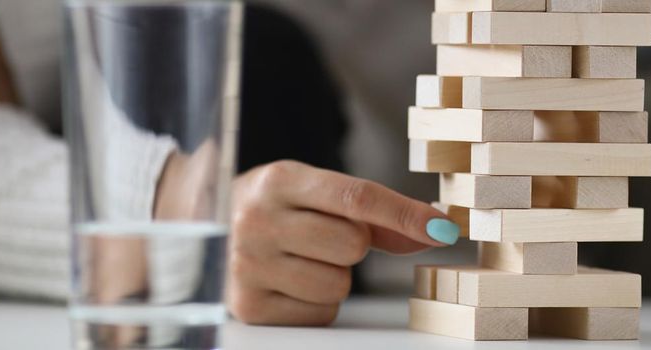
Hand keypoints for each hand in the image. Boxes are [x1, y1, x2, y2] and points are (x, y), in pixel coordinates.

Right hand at [226, 160, 459, 325]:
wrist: (206, 231)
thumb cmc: (279, 210)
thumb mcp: (316, 195)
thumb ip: (378, 214)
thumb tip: (436, 230)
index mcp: (279, 181)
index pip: (357, 197)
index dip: (406, 215)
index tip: (443, 229)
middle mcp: (257, 220)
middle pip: (353, 245)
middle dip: (352, 245)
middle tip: (320, 237)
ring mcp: (248, 265)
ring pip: (339, 284)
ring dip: (333, 277)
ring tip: (300, 260)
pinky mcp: (248, 306)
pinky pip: (320, 313)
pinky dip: (315, 303)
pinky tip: (289, 283)